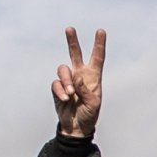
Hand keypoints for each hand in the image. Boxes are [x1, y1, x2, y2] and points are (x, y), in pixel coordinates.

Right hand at [52, 26, 107, 140]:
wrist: (76, 127)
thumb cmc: (89, 115)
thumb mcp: (93, 103)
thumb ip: (85, 90)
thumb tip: (77, 76)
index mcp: (93, 77)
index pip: (97, 58)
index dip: (99, 44)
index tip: (100, 31)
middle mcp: (80, 75)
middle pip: (75, 54)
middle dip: (72, 41)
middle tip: (70, 29)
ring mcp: (68, 81)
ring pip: (62, 69)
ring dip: (65, 81)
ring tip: (70, 94)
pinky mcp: (57, 89)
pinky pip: (55, 83)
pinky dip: (60, 90)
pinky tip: (65, 99)